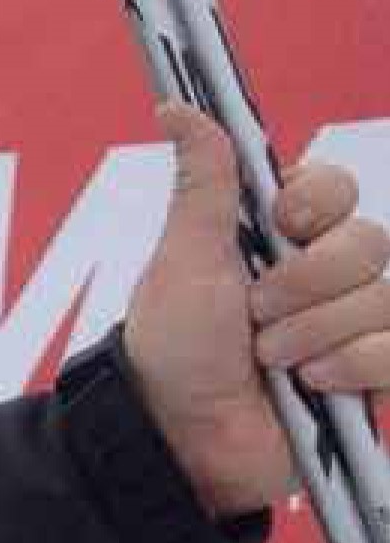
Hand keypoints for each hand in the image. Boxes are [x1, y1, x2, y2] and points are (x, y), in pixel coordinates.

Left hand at [127, 104, 389, 516]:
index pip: (335, 189)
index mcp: (280, 237)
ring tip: (271, 360)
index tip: (284, 221)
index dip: (317, 201)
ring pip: (384, 299)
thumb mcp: (184, 260)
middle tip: (258, 314)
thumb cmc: (174, 348)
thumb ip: (204, 185)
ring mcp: (354, 325)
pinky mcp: (375, 374)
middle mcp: (325, 275)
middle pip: (368, 243)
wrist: (181, 437)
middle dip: (308, 282)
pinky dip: (354, 366)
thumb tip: (179, 106)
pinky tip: (314, 385)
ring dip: (318, 332)